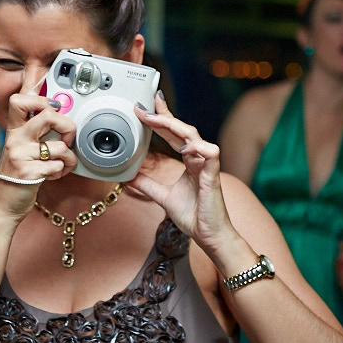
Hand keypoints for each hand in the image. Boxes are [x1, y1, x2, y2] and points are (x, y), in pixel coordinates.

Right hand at [0, 92, 76, 217]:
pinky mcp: (28, 173)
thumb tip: (55, 110)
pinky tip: (52, 175)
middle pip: (48, 115)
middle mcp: (15, 139)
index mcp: (14, 130)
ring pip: (60, 146)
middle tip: (67, 139)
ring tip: (61, 164)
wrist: (5, 204)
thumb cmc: (18, 174)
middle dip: (67, 126)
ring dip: (68, 158)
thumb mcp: (21, 147)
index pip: (19, 100)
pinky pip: (58, 166)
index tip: (54, 108)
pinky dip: (61, 172)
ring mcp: (20, 155)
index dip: (41, 98)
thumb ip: (35, 130)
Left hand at [125, 92, 237, 254]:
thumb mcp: (163, 197)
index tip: (144, 108)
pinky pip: (210, 153)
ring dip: (175, 126)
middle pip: (182, 129)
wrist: (209, 235)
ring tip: (156, 120)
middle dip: (164, 115)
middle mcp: (198, 159)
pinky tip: (183, 147)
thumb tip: (129, 177)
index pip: (174, 134)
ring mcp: (207, 165)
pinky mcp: (213, 175)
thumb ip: (147, 184)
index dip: (161, 119)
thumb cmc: (194, 216)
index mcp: (189, 161)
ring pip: (194, 136)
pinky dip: (197, 147)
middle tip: (145, 107)